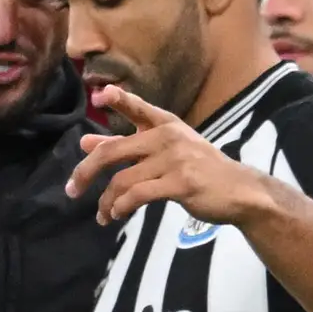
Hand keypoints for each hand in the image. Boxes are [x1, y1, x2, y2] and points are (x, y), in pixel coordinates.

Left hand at [66, 84, 269, 229]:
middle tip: (72, 190)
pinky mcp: (180, 183)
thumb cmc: (202, 170)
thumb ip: (128, 146)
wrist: (240, 191)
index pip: (137, 108)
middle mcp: (167, 137)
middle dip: (86, 172)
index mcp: (165, 124)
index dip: (118, 100)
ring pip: (123, 180)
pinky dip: (122, 207)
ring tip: (102, 215)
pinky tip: (117, 215)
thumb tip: (86, 143)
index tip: (98, 96)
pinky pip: (138, 195)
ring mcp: (174, 159)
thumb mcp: (167, 151)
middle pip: (113, 151)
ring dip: (106, 201)